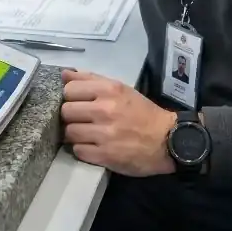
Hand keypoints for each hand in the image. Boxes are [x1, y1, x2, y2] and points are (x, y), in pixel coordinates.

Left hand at [60, 70, 175, 176]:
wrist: (167, 140)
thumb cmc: (143, 113)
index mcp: (109, 90)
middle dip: (71, 116)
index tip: (78, 102)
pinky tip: (93, 147)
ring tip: (87, 134)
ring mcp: (104, 134)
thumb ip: (91, 80)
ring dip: (76, 134)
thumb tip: (64, 74)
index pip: (69, 90)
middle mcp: (104, 110)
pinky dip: (83, 150)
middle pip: (66, 111)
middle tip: (82, 120)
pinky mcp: (105, 156)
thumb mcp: (121, 89)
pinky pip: (78, 151)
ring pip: (69, 132)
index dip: (71, 97)